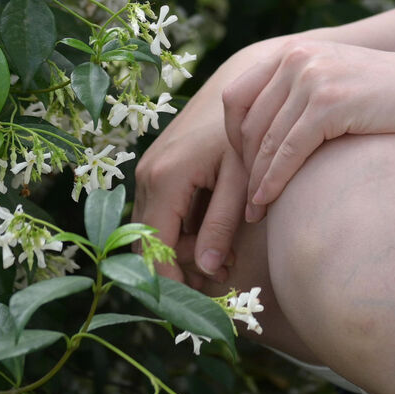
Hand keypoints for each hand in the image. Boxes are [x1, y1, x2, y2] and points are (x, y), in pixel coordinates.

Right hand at [131, 40, 293, 283]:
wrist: (242, 86)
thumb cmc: (248, 133)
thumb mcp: (241, 180)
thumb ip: (223, 224)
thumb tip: (208, 269)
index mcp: (167, 177)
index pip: (155, 246)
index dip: (169, 281)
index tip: (191, 307)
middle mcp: (148, 174)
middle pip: (146, 242)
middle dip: (176, 270)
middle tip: (215, 286)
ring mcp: (149, 169)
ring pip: (151, 229)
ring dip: (179, 251)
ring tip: (223, 261)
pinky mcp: (157, 167)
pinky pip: (160, 212)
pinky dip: (180, 232)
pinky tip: (214, 238)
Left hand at [223, 42, 394, 223]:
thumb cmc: (384, 95)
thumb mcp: (332, 81)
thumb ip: (296, 93)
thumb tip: (259, 132)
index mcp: (291, 50)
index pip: (236, 96)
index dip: (232, 136)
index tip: (241, 167)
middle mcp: (296, 57)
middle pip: (246, 122)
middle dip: (242, 165)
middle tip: (244, 200)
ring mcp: (311, 77)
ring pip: (265, 140)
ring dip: (255, 181)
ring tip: (255, 211)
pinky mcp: (328, 103)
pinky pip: (287, 151)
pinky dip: (273, 181)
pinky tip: (269, 202)